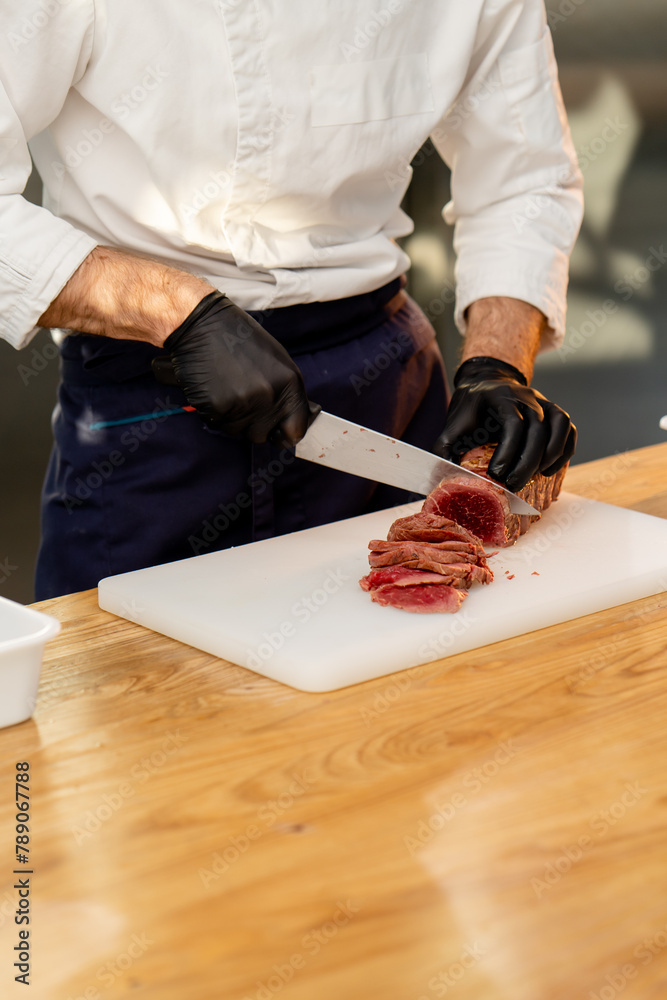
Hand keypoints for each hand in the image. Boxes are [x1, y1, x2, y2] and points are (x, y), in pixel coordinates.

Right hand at [152, 291, 310, 447]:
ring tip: (225, 387)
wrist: (200, 324)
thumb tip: (296, 422)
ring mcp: (244, 403)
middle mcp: (270, 396)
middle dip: (251, 424)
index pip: (296, 431)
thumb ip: (287, 393)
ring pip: (237, 431)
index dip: (285, 435)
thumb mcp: (275, 360)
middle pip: (262, 435)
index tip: (277, 434)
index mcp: (290, 383)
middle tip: (240, 397)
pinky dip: (212, 411)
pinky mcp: (217, 407)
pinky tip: (211, 388)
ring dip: (230, 417)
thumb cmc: (237, 339)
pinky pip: (216, 423)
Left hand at [434, 356, 576, 491]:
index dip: (508, 450)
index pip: (513, 422)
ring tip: (537, 476)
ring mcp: (543, 402)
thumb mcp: (452, 425)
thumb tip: (443, 480)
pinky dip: (565, 449)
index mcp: (499, 396)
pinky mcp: (553, 412)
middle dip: (527, 461)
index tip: (497, 474)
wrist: (486, 384)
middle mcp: (526, 396)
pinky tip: (550, 469)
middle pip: (537, 428)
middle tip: (514, 485)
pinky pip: (568, 429)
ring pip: (559, 424)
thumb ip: (445, 449)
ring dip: (551, 453)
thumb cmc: (469, 411)